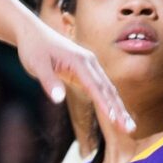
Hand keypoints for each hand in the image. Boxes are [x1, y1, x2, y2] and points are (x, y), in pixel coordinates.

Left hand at [17, 16, 133, 135]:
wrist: (32, 32)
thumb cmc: (33, 48)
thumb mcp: (36, 65)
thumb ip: (49, 82)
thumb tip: (58, 100)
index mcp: (79, 61)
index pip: (95, 86)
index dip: (105, 104)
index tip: (114, 119)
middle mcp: (89, 62)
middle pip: (108, 89)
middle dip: (120, 110)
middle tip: (130, 129)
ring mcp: (90, 65)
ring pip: (108, 89)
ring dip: (119, 108)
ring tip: (128, 126)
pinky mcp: (86, 70)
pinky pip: (101, 87)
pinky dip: (110, 101)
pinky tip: (117, 113)